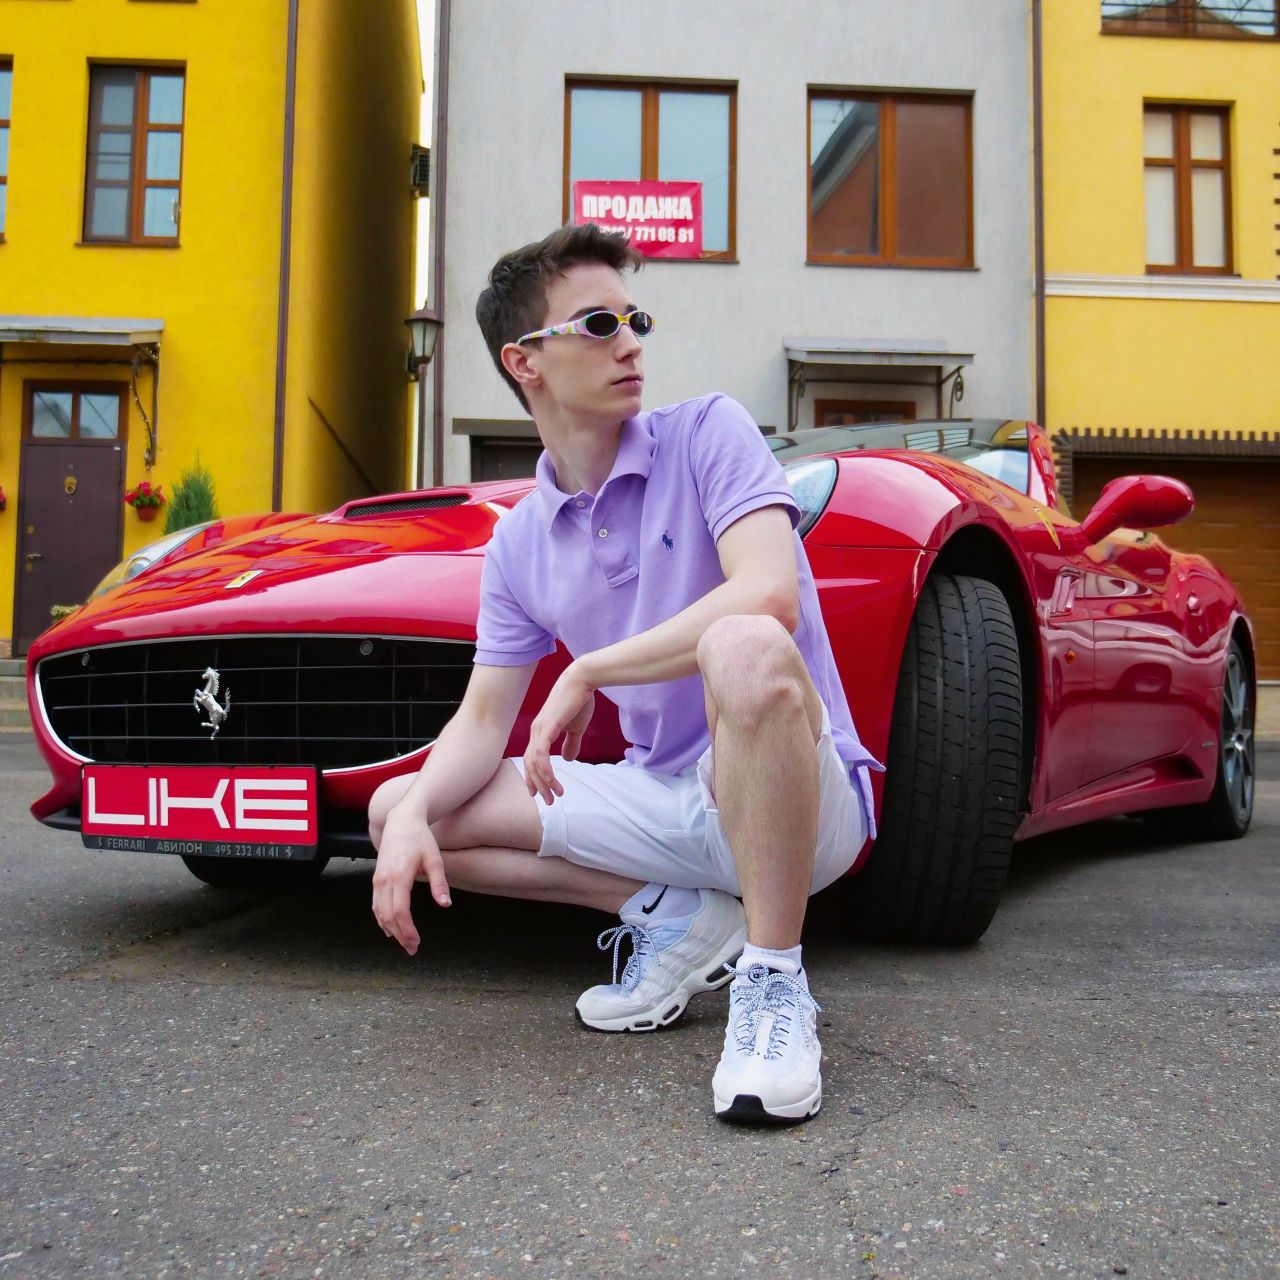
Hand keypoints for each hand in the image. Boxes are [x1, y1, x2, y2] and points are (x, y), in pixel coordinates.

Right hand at [371, 813, 449, 955]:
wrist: (401, 821)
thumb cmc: (420, 838)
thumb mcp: (435, 859)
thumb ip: (439, 883)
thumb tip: (445, 904)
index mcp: (399, 876)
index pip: (400, 912)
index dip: (407, 930)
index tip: (416, 942)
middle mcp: (384, 880)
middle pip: (388, 916)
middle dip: (400, 935)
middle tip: (412, 949)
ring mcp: (378, 880)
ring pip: (379, 912)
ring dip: (390, 930)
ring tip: (404, 943)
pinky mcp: (376, 878)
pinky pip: (375, 904)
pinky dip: (381, 919)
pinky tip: (389, 928)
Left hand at [523, 662, 594, 803]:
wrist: (582, 680)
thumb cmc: (579, 700)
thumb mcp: (576, 727)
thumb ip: (572, 743)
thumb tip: (569, 759)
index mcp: (540, 732)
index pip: (530, 759)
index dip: (533, 777)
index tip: (539, 793)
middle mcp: (535, 732)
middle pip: (529, 765)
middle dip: (538, 785)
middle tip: (548, 801)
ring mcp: (539, 730)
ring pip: (534, 763)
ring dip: (544, 781)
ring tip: (555, 795)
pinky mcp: (547, 728)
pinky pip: (540, 754)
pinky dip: (545, 769)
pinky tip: (552, 780)